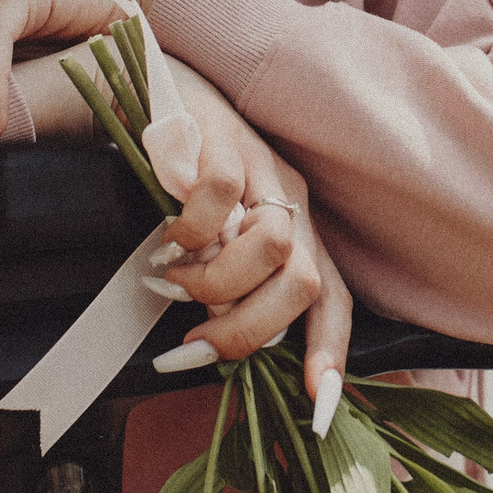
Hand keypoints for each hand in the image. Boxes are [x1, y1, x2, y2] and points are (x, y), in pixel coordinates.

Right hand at [148, 66, 349, 404]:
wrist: (158, 88)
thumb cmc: (184, 175)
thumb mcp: (213, 242)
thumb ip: (224, 288)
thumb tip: (213, 345)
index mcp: (296, 230)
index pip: (334, 299)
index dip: (329, 353)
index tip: (315, 404)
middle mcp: (290, 201)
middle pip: (306, 284)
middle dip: (248, 330)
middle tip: (195, 345)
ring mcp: (263, 167)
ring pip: (273, 246)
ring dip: (216, 283)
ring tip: (175, 281)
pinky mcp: (225, 140)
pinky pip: (222, 197)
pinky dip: (191, 231)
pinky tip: (167, 236)